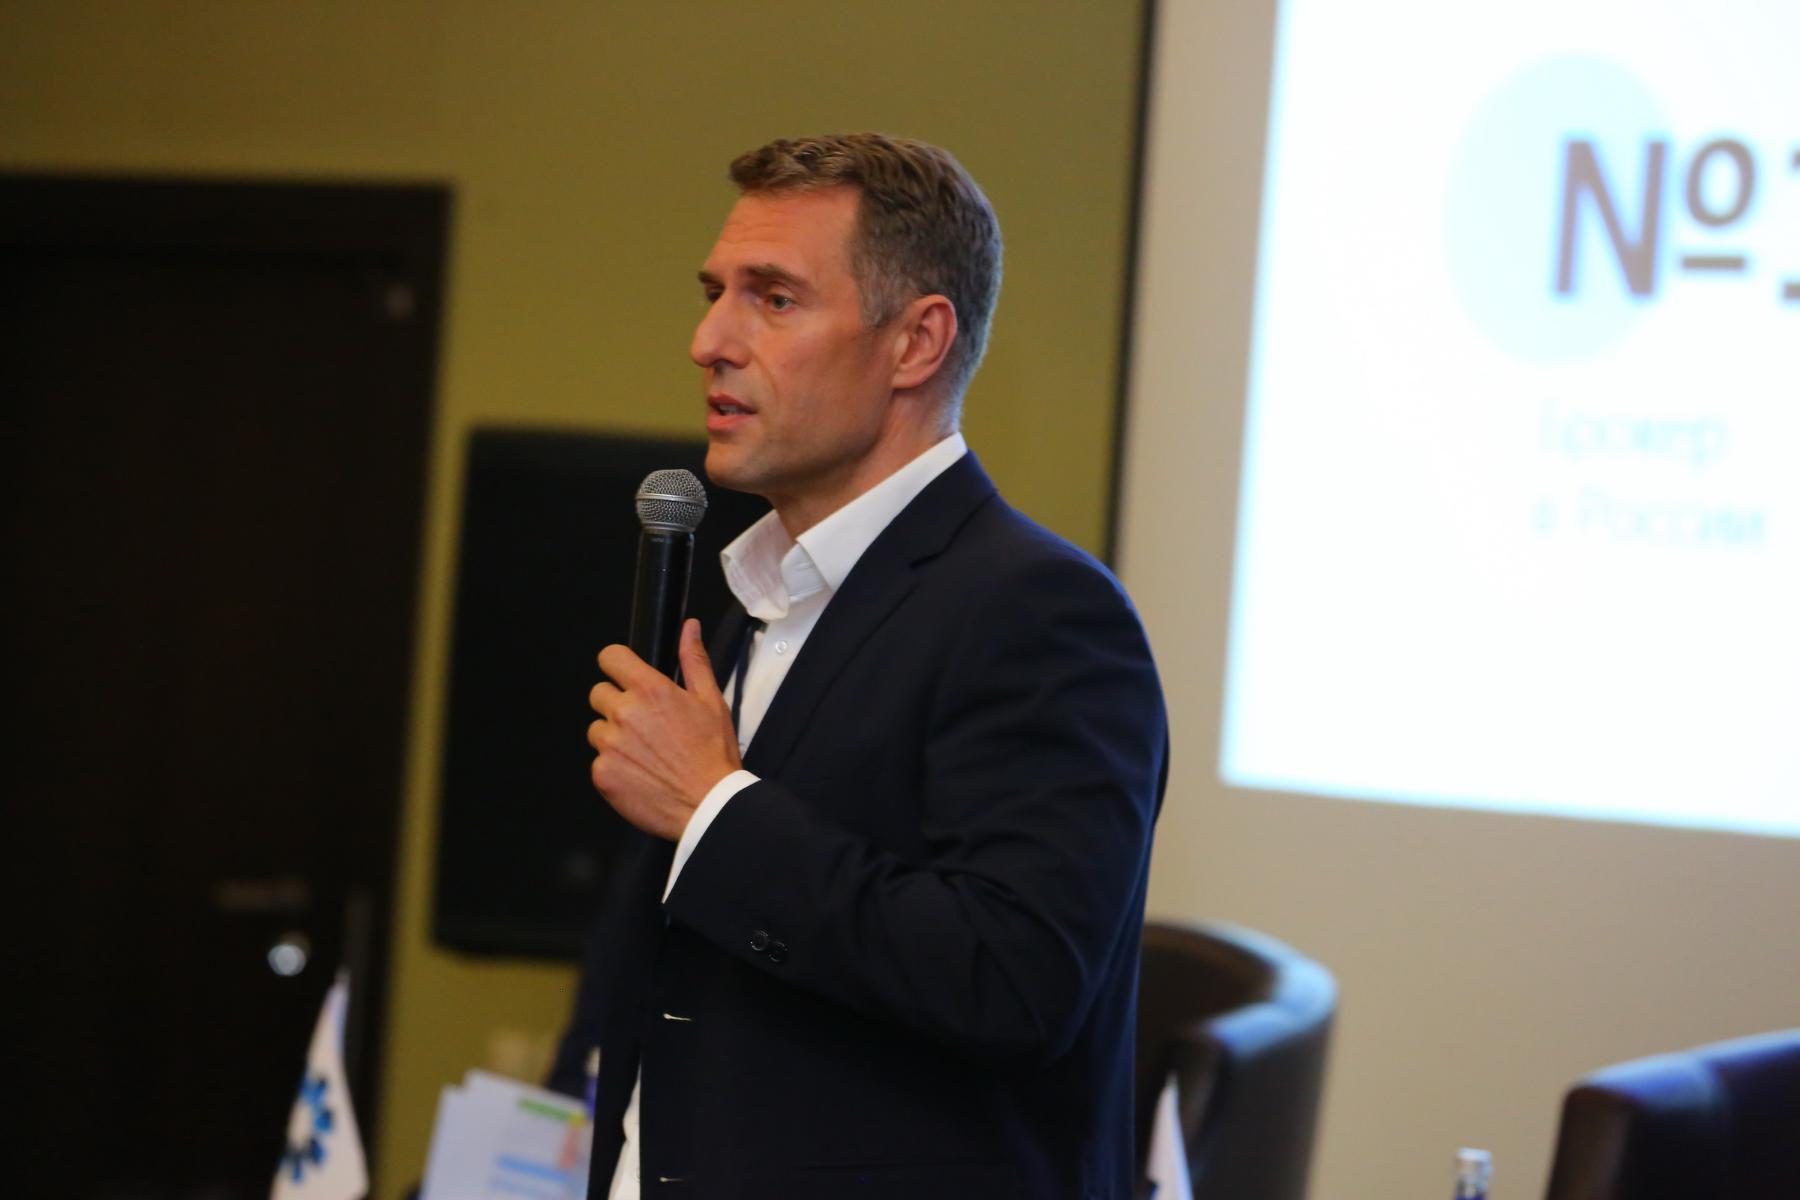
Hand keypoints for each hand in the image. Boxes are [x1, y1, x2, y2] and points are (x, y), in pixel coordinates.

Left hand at [588, 619, 741, 840]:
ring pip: (597, 729)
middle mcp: (624, 713)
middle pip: (599, 694)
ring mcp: (610, 745)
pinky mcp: (602, 774)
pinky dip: (615, 767)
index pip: (609, 658)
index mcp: (650, 690)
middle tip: (644, 725)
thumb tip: (689, 628)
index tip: (623, 675)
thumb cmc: (713, 755)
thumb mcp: (711, 701)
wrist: (709, 805)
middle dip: (617, 705)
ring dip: (614, 737)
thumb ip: (693, 661)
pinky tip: (640, 773)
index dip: (616, 665)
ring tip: (644, 753)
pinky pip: (598, 761)